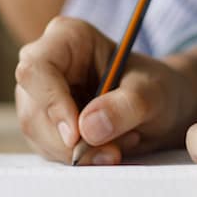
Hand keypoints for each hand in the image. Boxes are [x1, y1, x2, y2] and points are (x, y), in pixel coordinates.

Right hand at [14, 17, 196, 164]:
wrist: (164, 107)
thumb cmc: (158, 88)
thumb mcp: (153, 93)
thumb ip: (124, 107)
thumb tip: (87, 130)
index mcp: (66, 38)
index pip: (36, 69)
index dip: (51, 103)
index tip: (78, 136)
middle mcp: (45, 64)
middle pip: (33, 108)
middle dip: (69, 140)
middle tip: (113, 151)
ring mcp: (41, 95)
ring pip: (37, 133)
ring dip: (78, 152)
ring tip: (119, 145)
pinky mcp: (45, 122)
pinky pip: (48, 148)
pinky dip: (79, 158)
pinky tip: (109, 148)